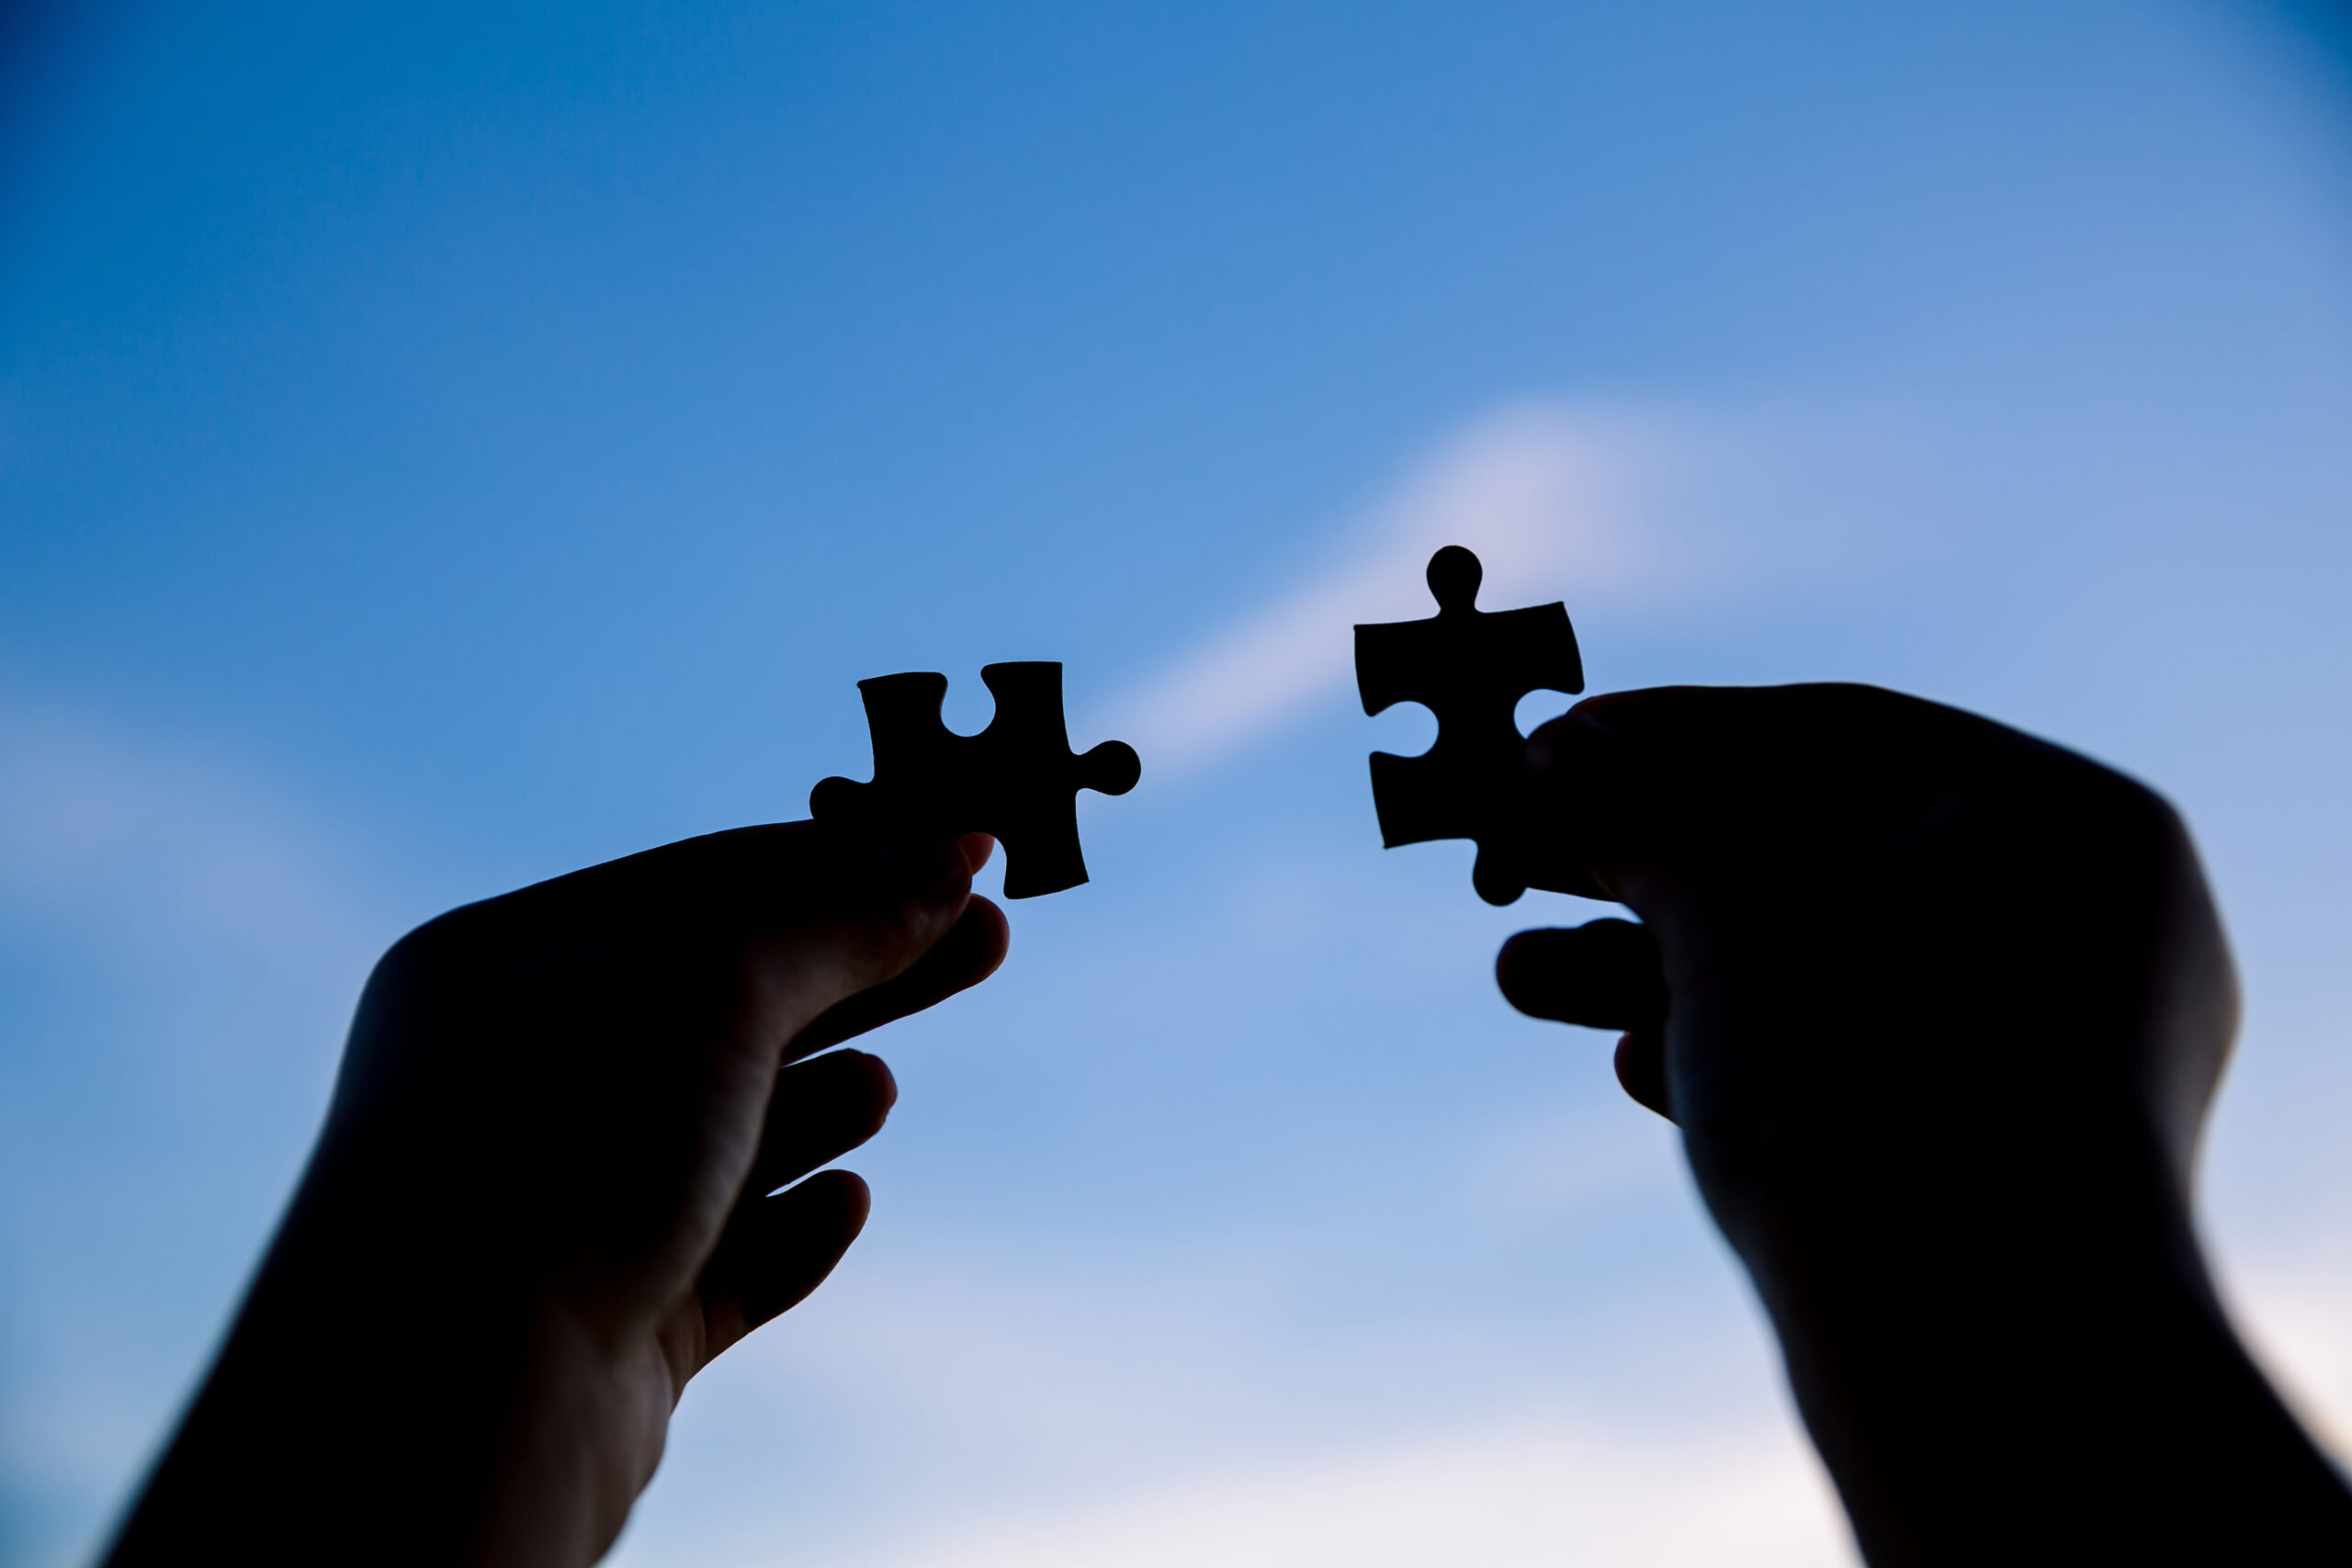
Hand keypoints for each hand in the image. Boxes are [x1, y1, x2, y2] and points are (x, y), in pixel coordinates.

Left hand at [105, 824, 1006, 1567]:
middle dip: (865, 973)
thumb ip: (839, 919)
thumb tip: (950, 854)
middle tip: (989, 942)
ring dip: (819, 1105)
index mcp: (500, 965)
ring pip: (726, 1132)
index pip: (701, 881)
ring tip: (882, 1091)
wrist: (454, 1407)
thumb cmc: (555, 1154)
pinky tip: (846, 1207)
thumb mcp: (714, 989)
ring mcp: (561, 1201)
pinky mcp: (606, 1319)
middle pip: (731, 1001)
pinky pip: (723, 1254)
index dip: (841, 863)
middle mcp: (519, 1077)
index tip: (961, 854)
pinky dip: (792, 1226)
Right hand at [1497, 684, 2350, 1563]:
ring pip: (1818, 972)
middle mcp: (2081, 928)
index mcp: (2065, 823)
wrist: (1992, 1370)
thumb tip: (1556, 753)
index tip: (1549, 743)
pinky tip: (1637, 1067)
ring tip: (1518, 973)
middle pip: (1818, 853)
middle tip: (1507, 852)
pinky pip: (1847, 1067)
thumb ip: (1637, 807)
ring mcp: (2049, 1053)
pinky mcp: (1997, 1159)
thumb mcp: (1728, 906)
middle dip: (1645, 859)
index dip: (1673, 729)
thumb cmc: (1871, 1088)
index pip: (1837, 731)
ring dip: (1656, 966)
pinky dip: (1734, 1052)